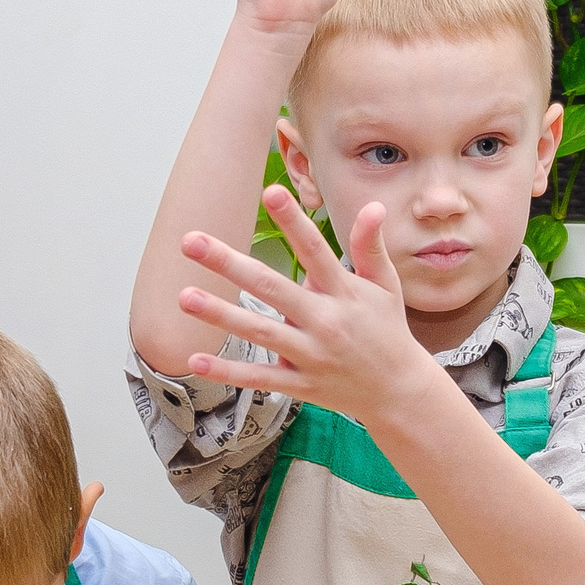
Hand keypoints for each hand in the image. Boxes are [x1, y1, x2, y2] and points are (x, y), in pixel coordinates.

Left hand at [177, 187, 437, 424]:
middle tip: (191, 241)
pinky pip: (260, 378)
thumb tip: (373, 206)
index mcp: (345, 292)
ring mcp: (312, 355)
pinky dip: (228, 372)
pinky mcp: (302, 384)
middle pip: (272, 288)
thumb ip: (370, 247)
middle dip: (229, 263)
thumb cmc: (388, 332)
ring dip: (221, 315)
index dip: (294, 221)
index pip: (315, 249)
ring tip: (184, 297)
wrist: (399, 392)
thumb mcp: (386, 286)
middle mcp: (326, 321)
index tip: (270, 192)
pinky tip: (195, 361)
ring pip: (260, 333)